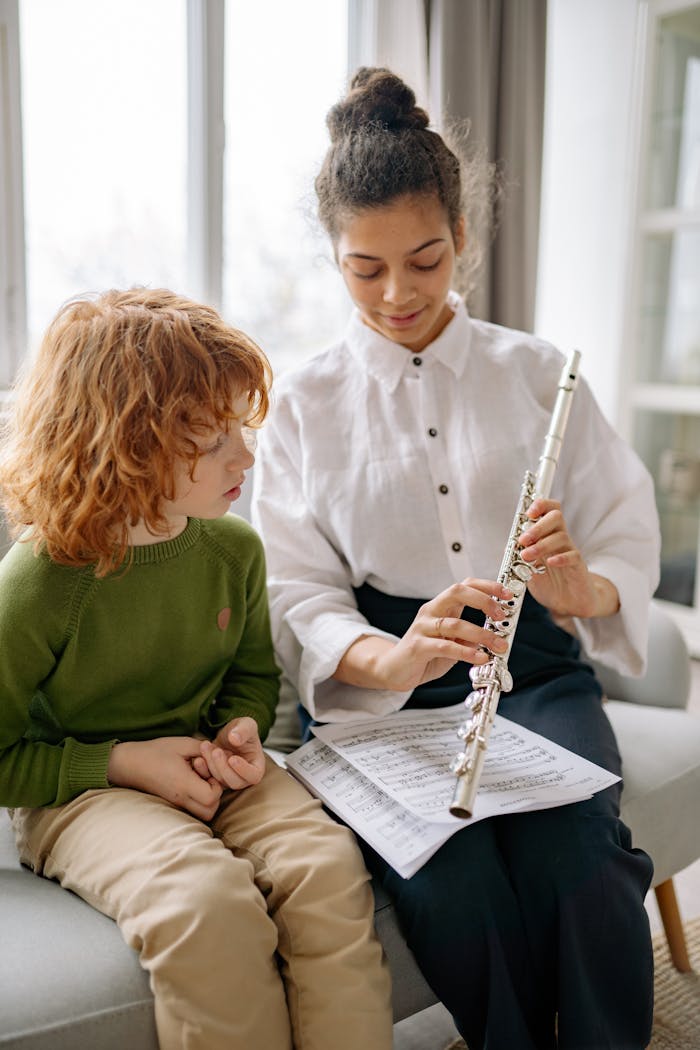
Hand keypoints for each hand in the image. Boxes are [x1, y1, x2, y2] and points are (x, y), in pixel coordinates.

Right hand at [107, 737, 222, 820]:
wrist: (129, 764)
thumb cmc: (156, 751)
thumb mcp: (182, 743)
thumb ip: (204, 748)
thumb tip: (222, 753)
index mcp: (183, 784)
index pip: (211, 797)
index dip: (217, 785)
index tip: (210, 772)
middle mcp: (181, 798)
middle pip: (209, 812)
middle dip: (216, 795)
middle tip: (208, 777)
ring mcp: (176, 803)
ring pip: (202, 814)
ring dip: (208, 799)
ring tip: (201, 780)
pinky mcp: (173, 803)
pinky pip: (193, 809)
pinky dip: (198, 799)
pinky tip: (193, 781)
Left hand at [192, 717, 265, 790]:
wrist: (227, 735)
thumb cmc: (241, 730)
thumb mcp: (246, 724)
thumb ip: (244, 730)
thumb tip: (235, 738)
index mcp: (256, 766)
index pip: (254, 775)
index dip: (243, 770)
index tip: (233, 758)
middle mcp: (244, 777)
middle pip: (235, 782)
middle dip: (223, 767)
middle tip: (216, 751)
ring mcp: (229, 780)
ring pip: (220, 781)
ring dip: (211, 765)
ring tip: (205, 746)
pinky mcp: (216, 779)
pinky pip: (208, 780)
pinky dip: (202, 770)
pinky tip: (198, 758)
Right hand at [335, 578, 512, 692]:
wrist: (394, 671)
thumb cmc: (425, 654)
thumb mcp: (453, 644)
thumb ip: (469, 638)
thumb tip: (494, 636)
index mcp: (441, 607)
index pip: (464, 586)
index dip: (487, 586)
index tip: (507, 594)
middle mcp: (430, 612)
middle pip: (457, 592)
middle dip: (483, 601)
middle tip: (502, 615)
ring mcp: (422, 628)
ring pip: (454, 623)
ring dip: (481, 633)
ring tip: (498, 645)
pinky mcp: (417, 646)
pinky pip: (444, 646)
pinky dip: (465, 652)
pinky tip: (479, 657)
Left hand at [518, 498, 618, 617]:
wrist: (568, 603)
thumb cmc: (550, 583)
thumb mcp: (529, 569)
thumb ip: (520, 557)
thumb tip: (508, 547)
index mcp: (548, 535)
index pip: (549, 510)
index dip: (540, 505)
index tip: (528, 513)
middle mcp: (560, 539)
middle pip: (556, 517)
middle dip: (537, 526)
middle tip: (523, 540)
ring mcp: (570, 551)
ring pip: (561, 537)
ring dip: (541, 545)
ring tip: (527, 556)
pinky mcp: (578, 566)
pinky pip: (573, 556)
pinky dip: (560, 557)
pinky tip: (550, 563)